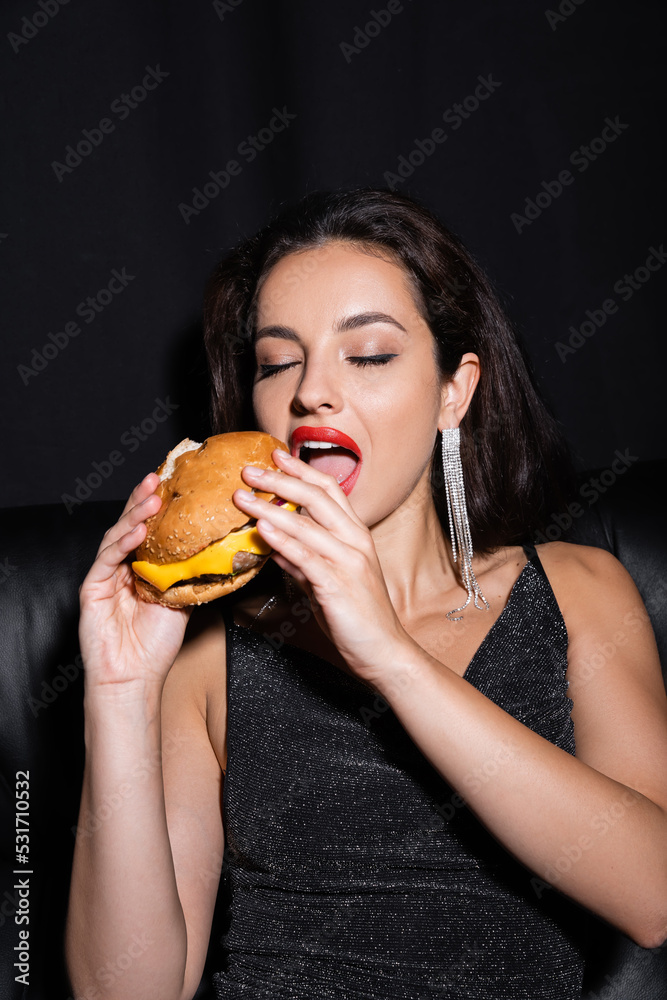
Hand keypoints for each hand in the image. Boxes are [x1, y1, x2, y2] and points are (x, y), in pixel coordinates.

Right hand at [78, 473, 192, 691]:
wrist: (135, 676)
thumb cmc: (158, 644)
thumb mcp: (183, 600)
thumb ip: (190, 574)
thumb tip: (221, 550)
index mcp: (142, 567)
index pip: (150, 529)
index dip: (159, 506)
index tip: (173, 482)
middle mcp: (122, 567)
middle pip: (131, 524)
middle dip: (144, 499)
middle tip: (158, 477)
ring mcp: (106, 575)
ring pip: (118, 535)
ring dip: (136, 514)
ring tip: (152, 498)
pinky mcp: (92, 587)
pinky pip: (108, 558)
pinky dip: (123, 541)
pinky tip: (139, 529)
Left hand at [233, 449, 409, 684]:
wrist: (383, 650)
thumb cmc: (358, 617)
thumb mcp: (326, 581)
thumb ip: (303, 560)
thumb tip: (274, 544)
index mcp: (356, 535)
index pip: (329, 490)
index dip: (302, 470)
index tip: (276, 455)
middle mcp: (354, 541)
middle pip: (316, 497)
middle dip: (279, 480)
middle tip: (249, 470)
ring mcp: (348, 561)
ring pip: (306, 523)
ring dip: (270, 506)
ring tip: (242, 496)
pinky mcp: (337, 584)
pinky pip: (305, 556)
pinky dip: (282, 540)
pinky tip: (262, 528)